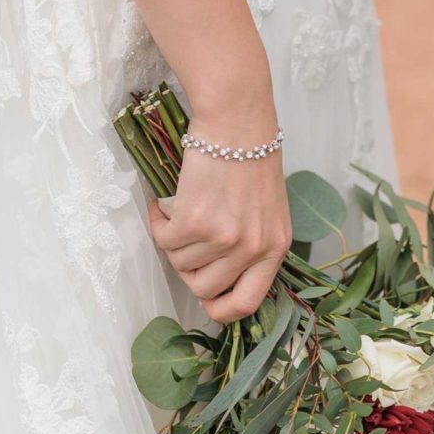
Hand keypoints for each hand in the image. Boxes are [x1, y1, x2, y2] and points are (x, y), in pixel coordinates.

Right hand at [147, 118, 291, 323]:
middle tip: (187, 242)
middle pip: (204, 288)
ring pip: (180, 263)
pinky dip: (158, 223)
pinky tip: (165, 204)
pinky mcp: (196, 221)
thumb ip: (251, 247)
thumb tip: (216, 282)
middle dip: (188, 269)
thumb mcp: (267, 212)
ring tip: (181, 212)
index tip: (205, 300)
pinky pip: (164, 240)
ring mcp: (224, 237)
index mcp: (275, 248)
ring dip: (174, 241)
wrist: (236, 123)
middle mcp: (253, 248)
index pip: (246, 303)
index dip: (220, 310)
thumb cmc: (250, 162)